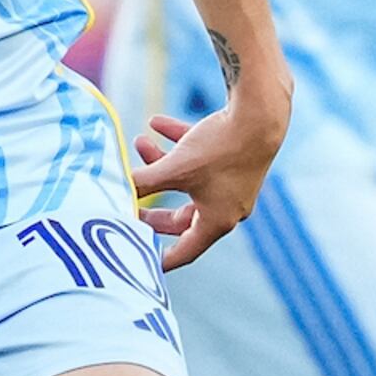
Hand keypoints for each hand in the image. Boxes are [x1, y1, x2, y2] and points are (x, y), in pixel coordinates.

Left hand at [127, 92, 285, 273]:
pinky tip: (156, 122)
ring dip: (161, 163)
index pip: (185, 251)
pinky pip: (202, 156)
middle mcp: (228, 208)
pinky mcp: (235, 159)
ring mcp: (233, 184)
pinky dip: (180, 143)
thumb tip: (114, 188)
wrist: (260, 114)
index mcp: (216, 221)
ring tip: (139, 141)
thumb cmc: (218, 148)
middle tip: (129, 201)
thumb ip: (143, 183)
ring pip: (188, 181)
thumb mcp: (173, 169)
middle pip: (182, 217)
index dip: (161, 257)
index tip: (142, 262)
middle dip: (153, 206)